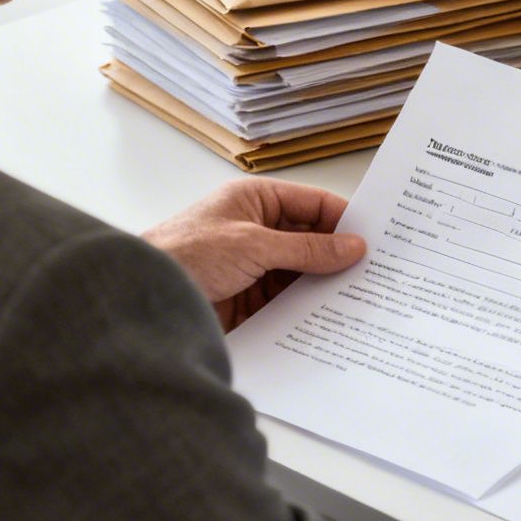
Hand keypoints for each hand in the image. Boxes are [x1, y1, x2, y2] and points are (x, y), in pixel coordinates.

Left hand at [143, 179, 365, 330]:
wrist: (142, 298)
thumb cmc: (184, 254)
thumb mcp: (253, 244)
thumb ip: (307, 248)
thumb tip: (352, 247)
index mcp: (255, 201)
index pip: (313, 204)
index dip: (345, 219)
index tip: (378, 238)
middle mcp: (257, 230)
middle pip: (311, 240)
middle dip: (339, 256)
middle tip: (379, 272)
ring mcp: (253, 266)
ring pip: (302, 273)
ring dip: (325, 285)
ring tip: (363, 298)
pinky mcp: (249, 299)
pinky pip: (288, 301)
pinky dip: (308, 309)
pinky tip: (332, 319)